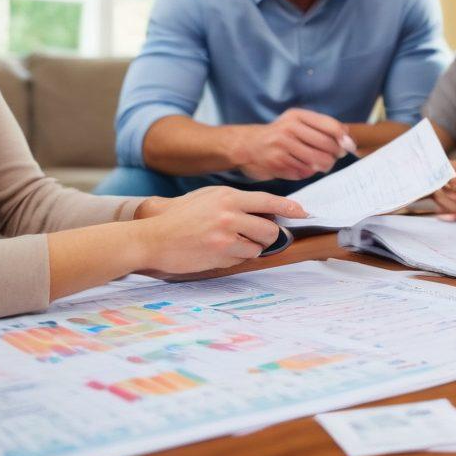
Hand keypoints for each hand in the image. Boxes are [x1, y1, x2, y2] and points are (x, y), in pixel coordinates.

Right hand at [132, 186, 306, 273]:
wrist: (152, 237)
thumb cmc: (179, 218)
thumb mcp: (206, 198)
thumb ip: (234, 202)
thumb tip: (264, 211)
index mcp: (227, 196)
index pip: (268, 201)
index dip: (289, 208)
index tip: (303, 212)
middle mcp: (229, 213)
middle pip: (269, 229)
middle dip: (267, 236)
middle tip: (255, 237)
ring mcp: (225, 235)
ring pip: (258, 246)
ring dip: (250, 248)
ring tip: (229, 243)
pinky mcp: (220, 254)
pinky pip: (242, 259)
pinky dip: (236, 258)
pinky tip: (217, 251)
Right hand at [225, 108, 355, 180]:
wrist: (247, 145)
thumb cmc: (279, 134)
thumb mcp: (296, 122)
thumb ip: (321, 126)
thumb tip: (347, 136)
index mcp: (297, 116)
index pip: (329, 126)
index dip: (344, 138)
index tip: (350, 147)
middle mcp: (289, 128)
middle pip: (326, 145)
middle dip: (335, 154)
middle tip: (335, 157)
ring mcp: (282, 146)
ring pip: (317, 161)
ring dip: (324, 166)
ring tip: (322, 165)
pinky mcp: (277, 163)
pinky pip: (304, 172)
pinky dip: (308, 172)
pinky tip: (304, 167)